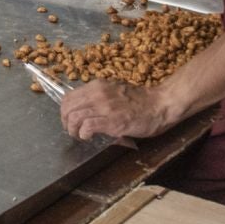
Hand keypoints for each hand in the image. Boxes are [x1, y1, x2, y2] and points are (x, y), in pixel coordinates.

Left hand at [60, 79, 174, 140]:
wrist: (159, 105)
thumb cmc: (139, 101)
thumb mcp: (114, 92)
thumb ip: (98, 98)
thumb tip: (84, 110)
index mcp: (97, 86)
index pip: (68, 97)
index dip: (65, 111)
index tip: (70, 121)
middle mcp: (98, 94)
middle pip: (67, 108)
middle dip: (66, 122)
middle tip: (73, 131)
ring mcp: (104, 107)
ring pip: (73, 117)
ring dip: (73, 130)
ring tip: (80, 136)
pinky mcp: (112, 121)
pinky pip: (87, 127)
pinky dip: (84, 134)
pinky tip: (89, 137)